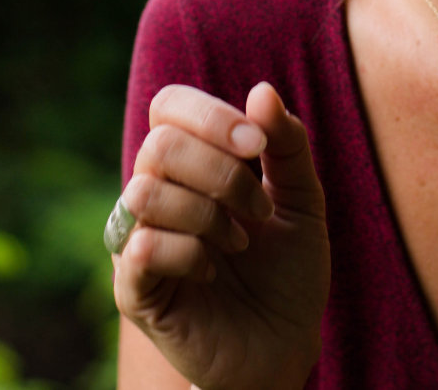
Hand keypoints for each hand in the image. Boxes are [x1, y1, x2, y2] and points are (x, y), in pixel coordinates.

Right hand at [113, 82, 329, 389]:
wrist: (287, 346)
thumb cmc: (290, 272)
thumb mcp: (303, 201)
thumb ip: (287, 146)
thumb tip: (262, 91)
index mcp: (190, 164)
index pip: (170, 106)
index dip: (211, 116)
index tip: (258, 147)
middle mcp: (155, 194)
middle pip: (160, 145)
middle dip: (222, 171)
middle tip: (258, 208)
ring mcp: (137, 240)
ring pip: (145, 191)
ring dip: (208, 213)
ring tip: (239, 242)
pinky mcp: (134, 289)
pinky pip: (143, 247)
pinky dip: (190, 252)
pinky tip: (213, 272)